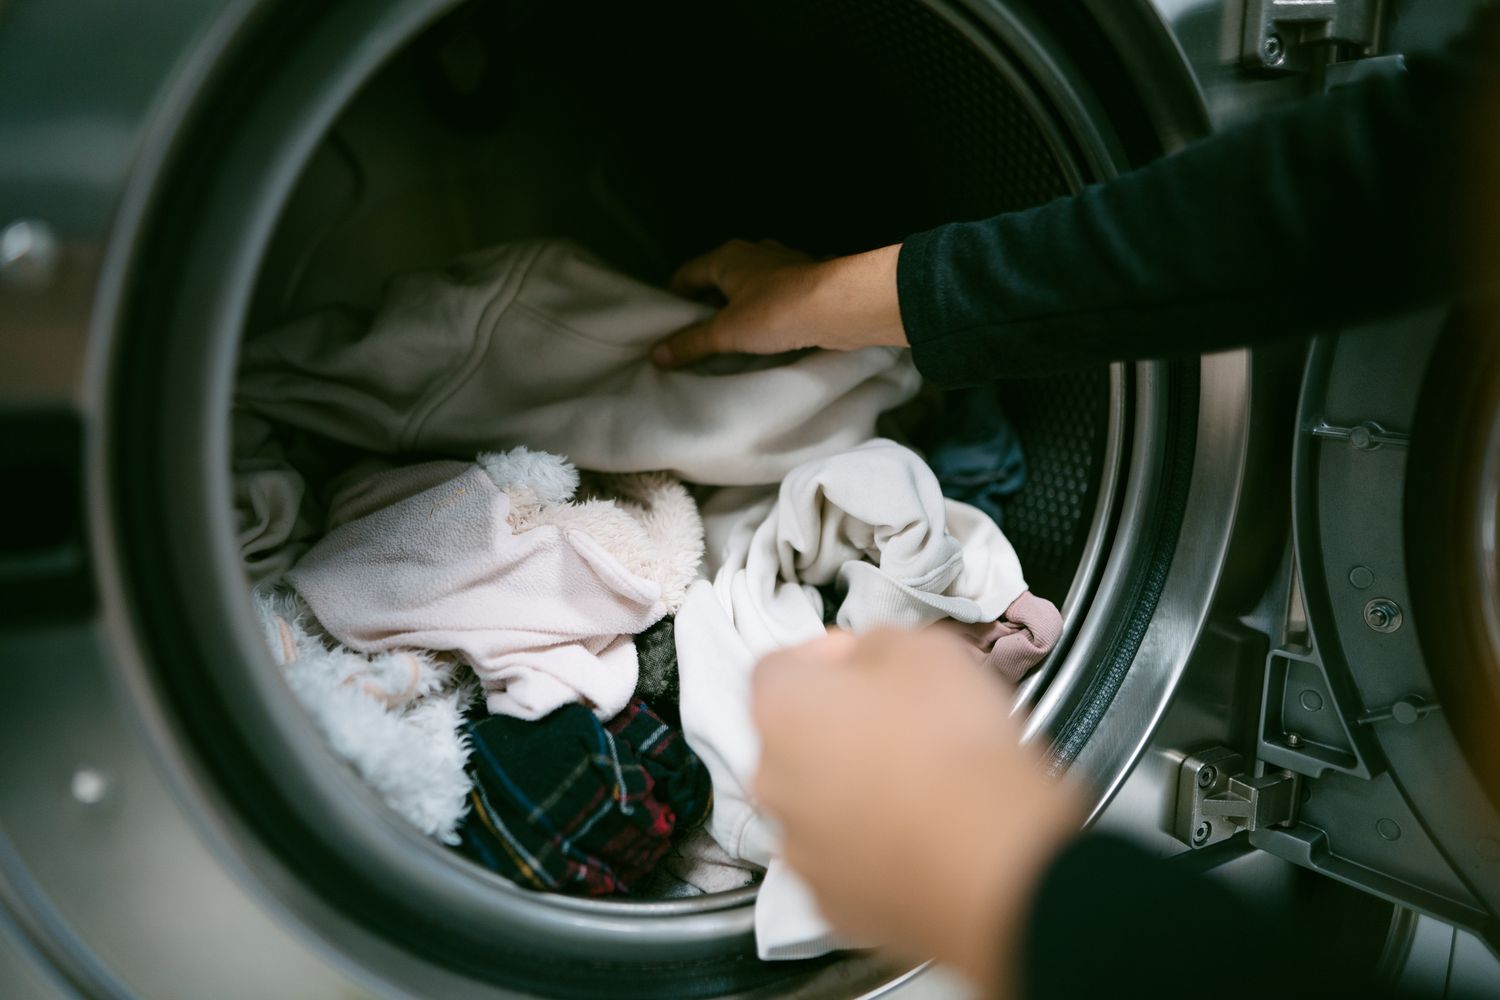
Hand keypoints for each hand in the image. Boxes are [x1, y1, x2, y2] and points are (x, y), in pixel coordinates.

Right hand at [651, 239, 907, 367]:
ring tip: (728, 337)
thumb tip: (658, 354)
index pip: (689, 272)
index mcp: (728, 257)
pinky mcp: (805, 283)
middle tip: (694, 333)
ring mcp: (782, 266)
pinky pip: (774, 297)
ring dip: (738, 307)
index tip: (666, 319)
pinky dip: (764, 313)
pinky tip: (764, 334)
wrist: (838, 307)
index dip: (674, 294)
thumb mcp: (726, 332)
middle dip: (706, 303)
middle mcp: (754, 254)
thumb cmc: (776, 312)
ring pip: (749, 286)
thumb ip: (691, 342)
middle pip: (719, 278)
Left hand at [751, 629, 1083, 997]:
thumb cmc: (953, 744)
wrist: (995, 861)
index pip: (777, 667)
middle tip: (899, 721)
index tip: (864, 659)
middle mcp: (773, 783)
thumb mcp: (921, 648)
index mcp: (780, 710)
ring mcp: (800, 852)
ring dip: (853, 790)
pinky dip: (873, 849)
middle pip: (793, 741)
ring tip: (919, 785)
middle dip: (838, 726)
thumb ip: (873, 644)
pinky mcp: (834, 905)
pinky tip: (921, 837)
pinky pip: (846, 862)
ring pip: (817, 806)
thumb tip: (863, 659)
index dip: (824, 656)